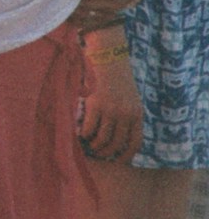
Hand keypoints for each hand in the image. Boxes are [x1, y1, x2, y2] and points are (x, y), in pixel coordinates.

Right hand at [78, 40, 144, 162]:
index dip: (126, 155)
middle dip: (106, 152)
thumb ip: (126, 116)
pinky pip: (90, 128)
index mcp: (137, 114)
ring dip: (95, 145)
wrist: (110, 58)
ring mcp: (112, 110)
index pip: (135, 142)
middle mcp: (127, 115)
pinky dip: (84, 134)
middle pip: (117, 143)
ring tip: (88, 144)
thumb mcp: (129, 99)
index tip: (118, 161)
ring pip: (103, 138)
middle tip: (98, 153)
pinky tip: (80, 133)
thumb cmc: (117, 78)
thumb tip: (115, 136)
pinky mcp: (97, 105)